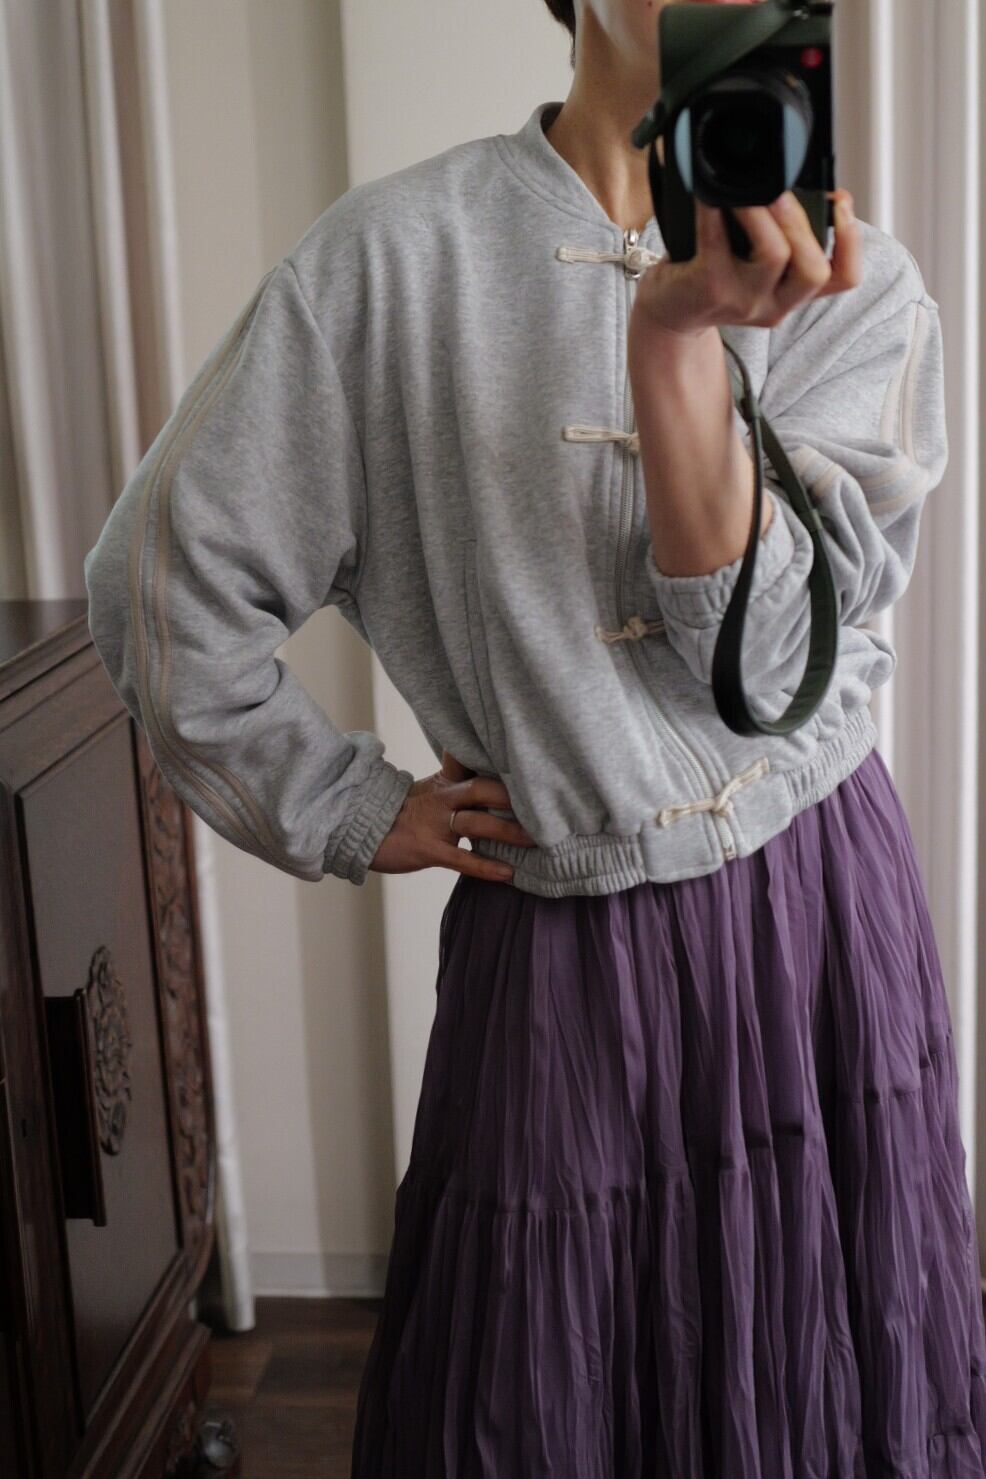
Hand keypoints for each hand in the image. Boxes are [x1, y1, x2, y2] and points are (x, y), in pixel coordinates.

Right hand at [368, 749, 537, 882]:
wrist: (361, 830)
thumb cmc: (404, 813)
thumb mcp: (431, 790)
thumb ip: (460, 783)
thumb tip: (494, 778)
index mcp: (446, 782)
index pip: (474, 763)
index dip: (501, 762)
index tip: (532, 764)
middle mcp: (443, 798)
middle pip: (483, 788)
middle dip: (515, 797)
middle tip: (546, 806)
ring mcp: (435, 824)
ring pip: (477, 823)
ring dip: (508, 831)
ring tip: (537, 840)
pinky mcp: (428, 849)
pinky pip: (462, 859)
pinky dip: (486, 867)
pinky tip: (508, 874)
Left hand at [629, 187, 860, 340]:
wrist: (670, 312)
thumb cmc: (715, 275)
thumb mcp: (756, 266)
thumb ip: (781, 237)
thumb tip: (793, 177)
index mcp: (792, 295)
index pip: (843, 279)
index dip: (851, 239)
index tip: (842, 201)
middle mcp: (774, 305)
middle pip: (814, 270)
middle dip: (805, 223)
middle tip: (785, 191)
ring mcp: (742, 301)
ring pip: (775, 257)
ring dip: (767, 214)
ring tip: (753, 188)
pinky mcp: (710, 288)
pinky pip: (718, 241)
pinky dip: (714, 209)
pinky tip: (709, 192)